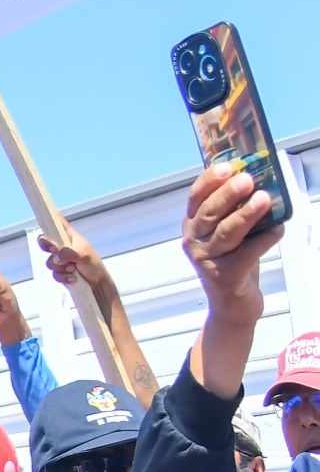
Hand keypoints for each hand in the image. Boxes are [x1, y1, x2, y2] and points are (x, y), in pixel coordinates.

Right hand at [37, 220, 113, 302]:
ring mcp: (60, 259)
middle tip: (55, 250)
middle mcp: (63, 246)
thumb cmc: (94, 265)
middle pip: (45, 242)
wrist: (97, 283)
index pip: (58, 223)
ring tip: (73, 269)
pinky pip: (53, 274)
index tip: (42, 211)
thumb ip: (69, 253)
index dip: (49, 216)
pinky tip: (72, 277)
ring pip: (49, 262)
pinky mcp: (59, 271)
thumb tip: (57, 255)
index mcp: (70, 237)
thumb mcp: (84, 256)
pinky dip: (62, 277)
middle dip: (48, 248)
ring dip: (60, 268)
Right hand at [184, 165, 281, 398]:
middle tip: (249, 180)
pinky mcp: (224, 277)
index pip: (196, 197)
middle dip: (229, 195)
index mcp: (193, 225)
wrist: (233, 304)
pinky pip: (247, 254)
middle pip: (210, 214)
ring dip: (247, 215)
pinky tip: (278, 230)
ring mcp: (206, 261)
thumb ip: (236, 208)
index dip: (210, 181)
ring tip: (265, 199)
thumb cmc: (236, 259)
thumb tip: (259, 176)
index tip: (228, 167)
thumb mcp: (230, 231)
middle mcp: (194, 242)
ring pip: (227, 233)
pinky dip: (265, 240)